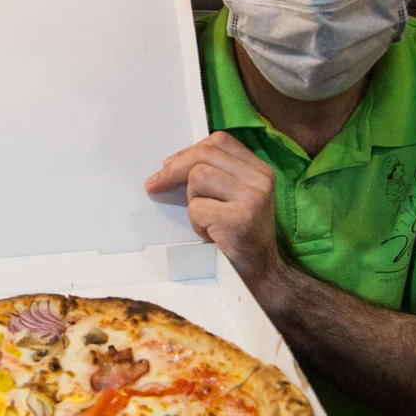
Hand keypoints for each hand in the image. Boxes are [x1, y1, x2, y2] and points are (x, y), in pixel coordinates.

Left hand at [144, 131, 283, 285]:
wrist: (259, 274)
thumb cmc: (239, 236)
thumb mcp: (233, 197)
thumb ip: (215, 174)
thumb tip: (170, 163)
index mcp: (260, 170)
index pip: (219, 141)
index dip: (189, 150)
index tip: (168, 165)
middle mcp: (261, 179)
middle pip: (205, 154)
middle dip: (173, 169)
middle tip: (154, 185)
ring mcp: (253, 198)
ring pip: (198, 177)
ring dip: (192, 202)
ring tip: (206, 220)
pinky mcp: (240, 219)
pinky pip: (197, 208)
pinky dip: (196, 223)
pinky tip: (211, 235)